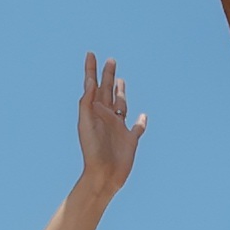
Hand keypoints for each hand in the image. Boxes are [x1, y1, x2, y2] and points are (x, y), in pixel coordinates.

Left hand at [64, 49, 143, 218]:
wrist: (103, 175)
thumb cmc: (92, 151)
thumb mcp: (86, 123)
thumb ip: (87, 102)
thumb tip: (89, 82)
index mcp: (94, 111)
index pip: (92, 85)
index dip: (91, 70)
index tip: (90, 54)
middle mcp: (106, 117)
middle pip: (108, 91)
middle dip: (109, 76)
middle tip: (111, 60)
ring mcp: (119, 128)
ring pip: (121, 105)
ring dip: (121, 93)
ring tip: (121, 81)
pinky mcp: (131, 140)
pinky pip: (137, 127)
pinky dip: (141, 121)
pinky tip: (143, 116)